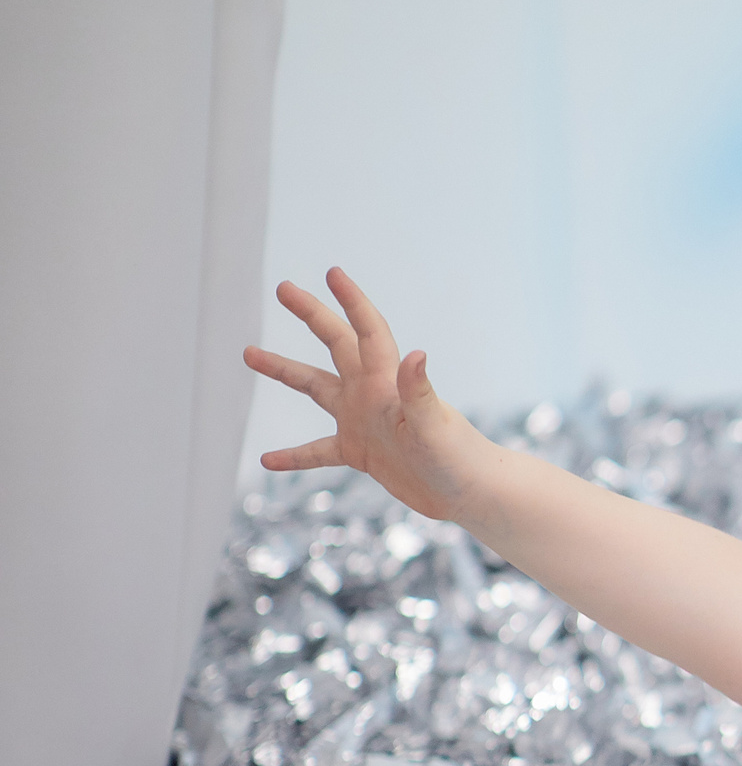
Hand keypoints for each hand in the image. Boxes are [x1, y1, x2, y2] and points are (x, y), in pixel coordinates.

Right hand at [243, 269, 491, 521]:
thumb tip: (416, 354)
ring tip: (249, 354)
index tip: (332, 273)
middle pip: (336, 344)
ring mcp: (364, 421)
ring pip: (316, 388)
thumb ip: (419, 392)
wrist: (468, 492)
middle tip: (283, 288)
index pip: (367, 331)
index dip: (351, 301)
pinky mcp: (361, 452)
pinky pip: (317, 450)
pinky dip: (294, 455)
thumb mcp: (433, 426)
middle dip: (311, 315)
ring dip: (285, 372)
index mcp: (387, 382)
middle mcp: (372, 394)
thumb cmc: (457, 457)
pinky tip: (268, 461)